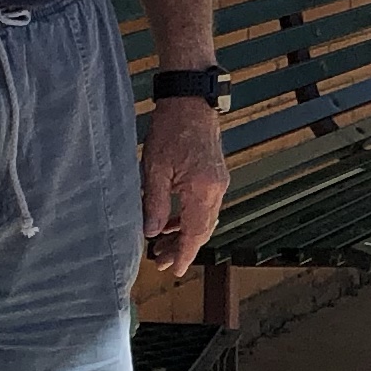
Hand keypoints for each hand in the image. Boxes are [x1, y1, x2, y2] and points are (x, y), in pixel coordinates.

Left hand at [143, 96, 227, 276]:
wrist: (190, 100)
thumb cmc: (171, 129)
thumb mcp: (155, 169)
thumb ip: (155, 204)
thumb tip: (152, 233)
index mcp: (202, 191)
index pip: (195, 233)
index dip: (184, 254)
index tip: (175, 270)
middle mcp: (216, 190)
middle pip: (202, 230)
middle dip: (182, 248)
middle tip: (161, 262)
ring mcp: (218, 182)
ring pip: (204, 219)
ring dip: (185, 234)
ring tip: (163, 245)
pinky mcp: (215, 175)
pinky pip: (204, 205)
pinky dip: (189, 217)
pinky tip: (172, 220)